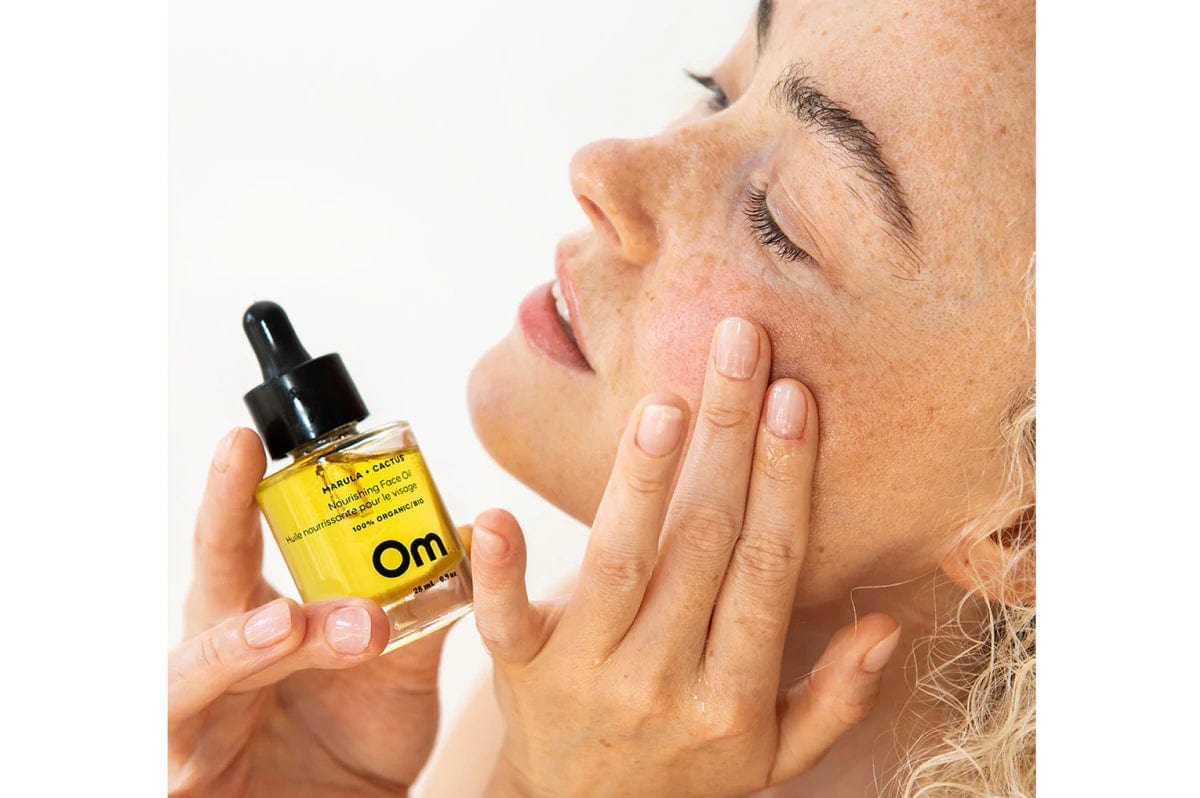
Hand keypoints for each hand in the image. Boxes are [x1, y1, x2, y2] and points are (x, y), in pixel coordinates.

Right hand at [168, 428, 466, 795]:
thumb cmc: (356, 748)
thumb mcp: (398, 675)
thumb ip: (422, 614)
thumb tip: (465, 540)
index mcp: (268, 622)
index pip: (249, 545)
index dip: (244, 494)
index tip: (249, 439)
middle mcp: (223, 656)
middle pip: (212, 576)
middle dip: (220, 512)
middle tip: (238, 456)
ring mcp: (195, 712)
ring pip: (204, 659)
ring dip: (246, 637)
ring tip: (287, 623)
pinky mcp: (183, 768)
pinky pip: (179, 729)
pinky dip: (211, 700)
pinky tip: (247, 680)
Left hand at [469, 317, 901, 797]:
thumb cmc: (688, 771)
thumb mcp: (775, 755)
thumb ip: (833, 695)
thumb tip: (885, 623)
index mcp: (734, 696)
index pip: (766, 567)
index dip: (783, 479)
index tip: (795, 399)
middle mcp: (662, 681)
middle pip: (702, 541)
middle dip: (726, 437)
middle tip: (738, 346)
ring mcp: (586, 676)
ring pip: (618, 561)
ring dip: (643, 477)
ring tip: (667, 402)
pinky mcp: (519, 673)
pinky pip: (502, 619)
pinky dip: (496, 569)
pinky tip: (494, 514)